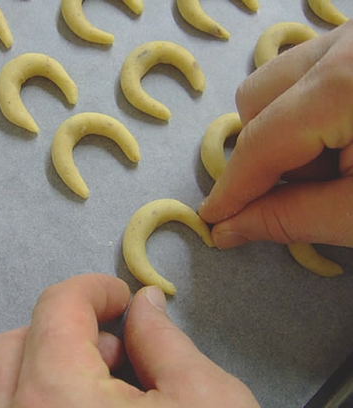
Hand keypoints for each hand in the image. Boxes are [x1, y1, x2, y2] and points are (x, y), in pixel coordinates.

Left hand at [0, 273, 258, 407]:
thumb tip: (144, 303)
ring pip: (6, 386)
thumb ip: (163, 339)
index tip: (123, 296)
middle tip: (116, 342)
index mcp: (56, 399)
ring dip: (51, 365)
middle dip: (64, 327)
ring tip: (109, 385)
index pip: (56, 306)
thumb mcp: (204, 401)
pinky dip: (47, 401)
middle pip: (14, 343)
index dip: (94, 288)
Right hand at [198, 19, 352, 248]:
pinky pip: (310, 69)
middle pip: (257, 98)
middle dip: (266, 153)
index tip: (213, 219)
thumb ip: (292, 219)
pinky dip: (312, 110)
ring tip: (336, 163)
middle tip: (305, 189)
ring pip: (279, 80)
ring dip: (287, 131)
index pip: (262, 140)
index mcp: (349, 81)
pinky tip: (348, 138)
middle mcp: (348, 42)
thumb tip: (226, 228)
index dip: (233, 187)